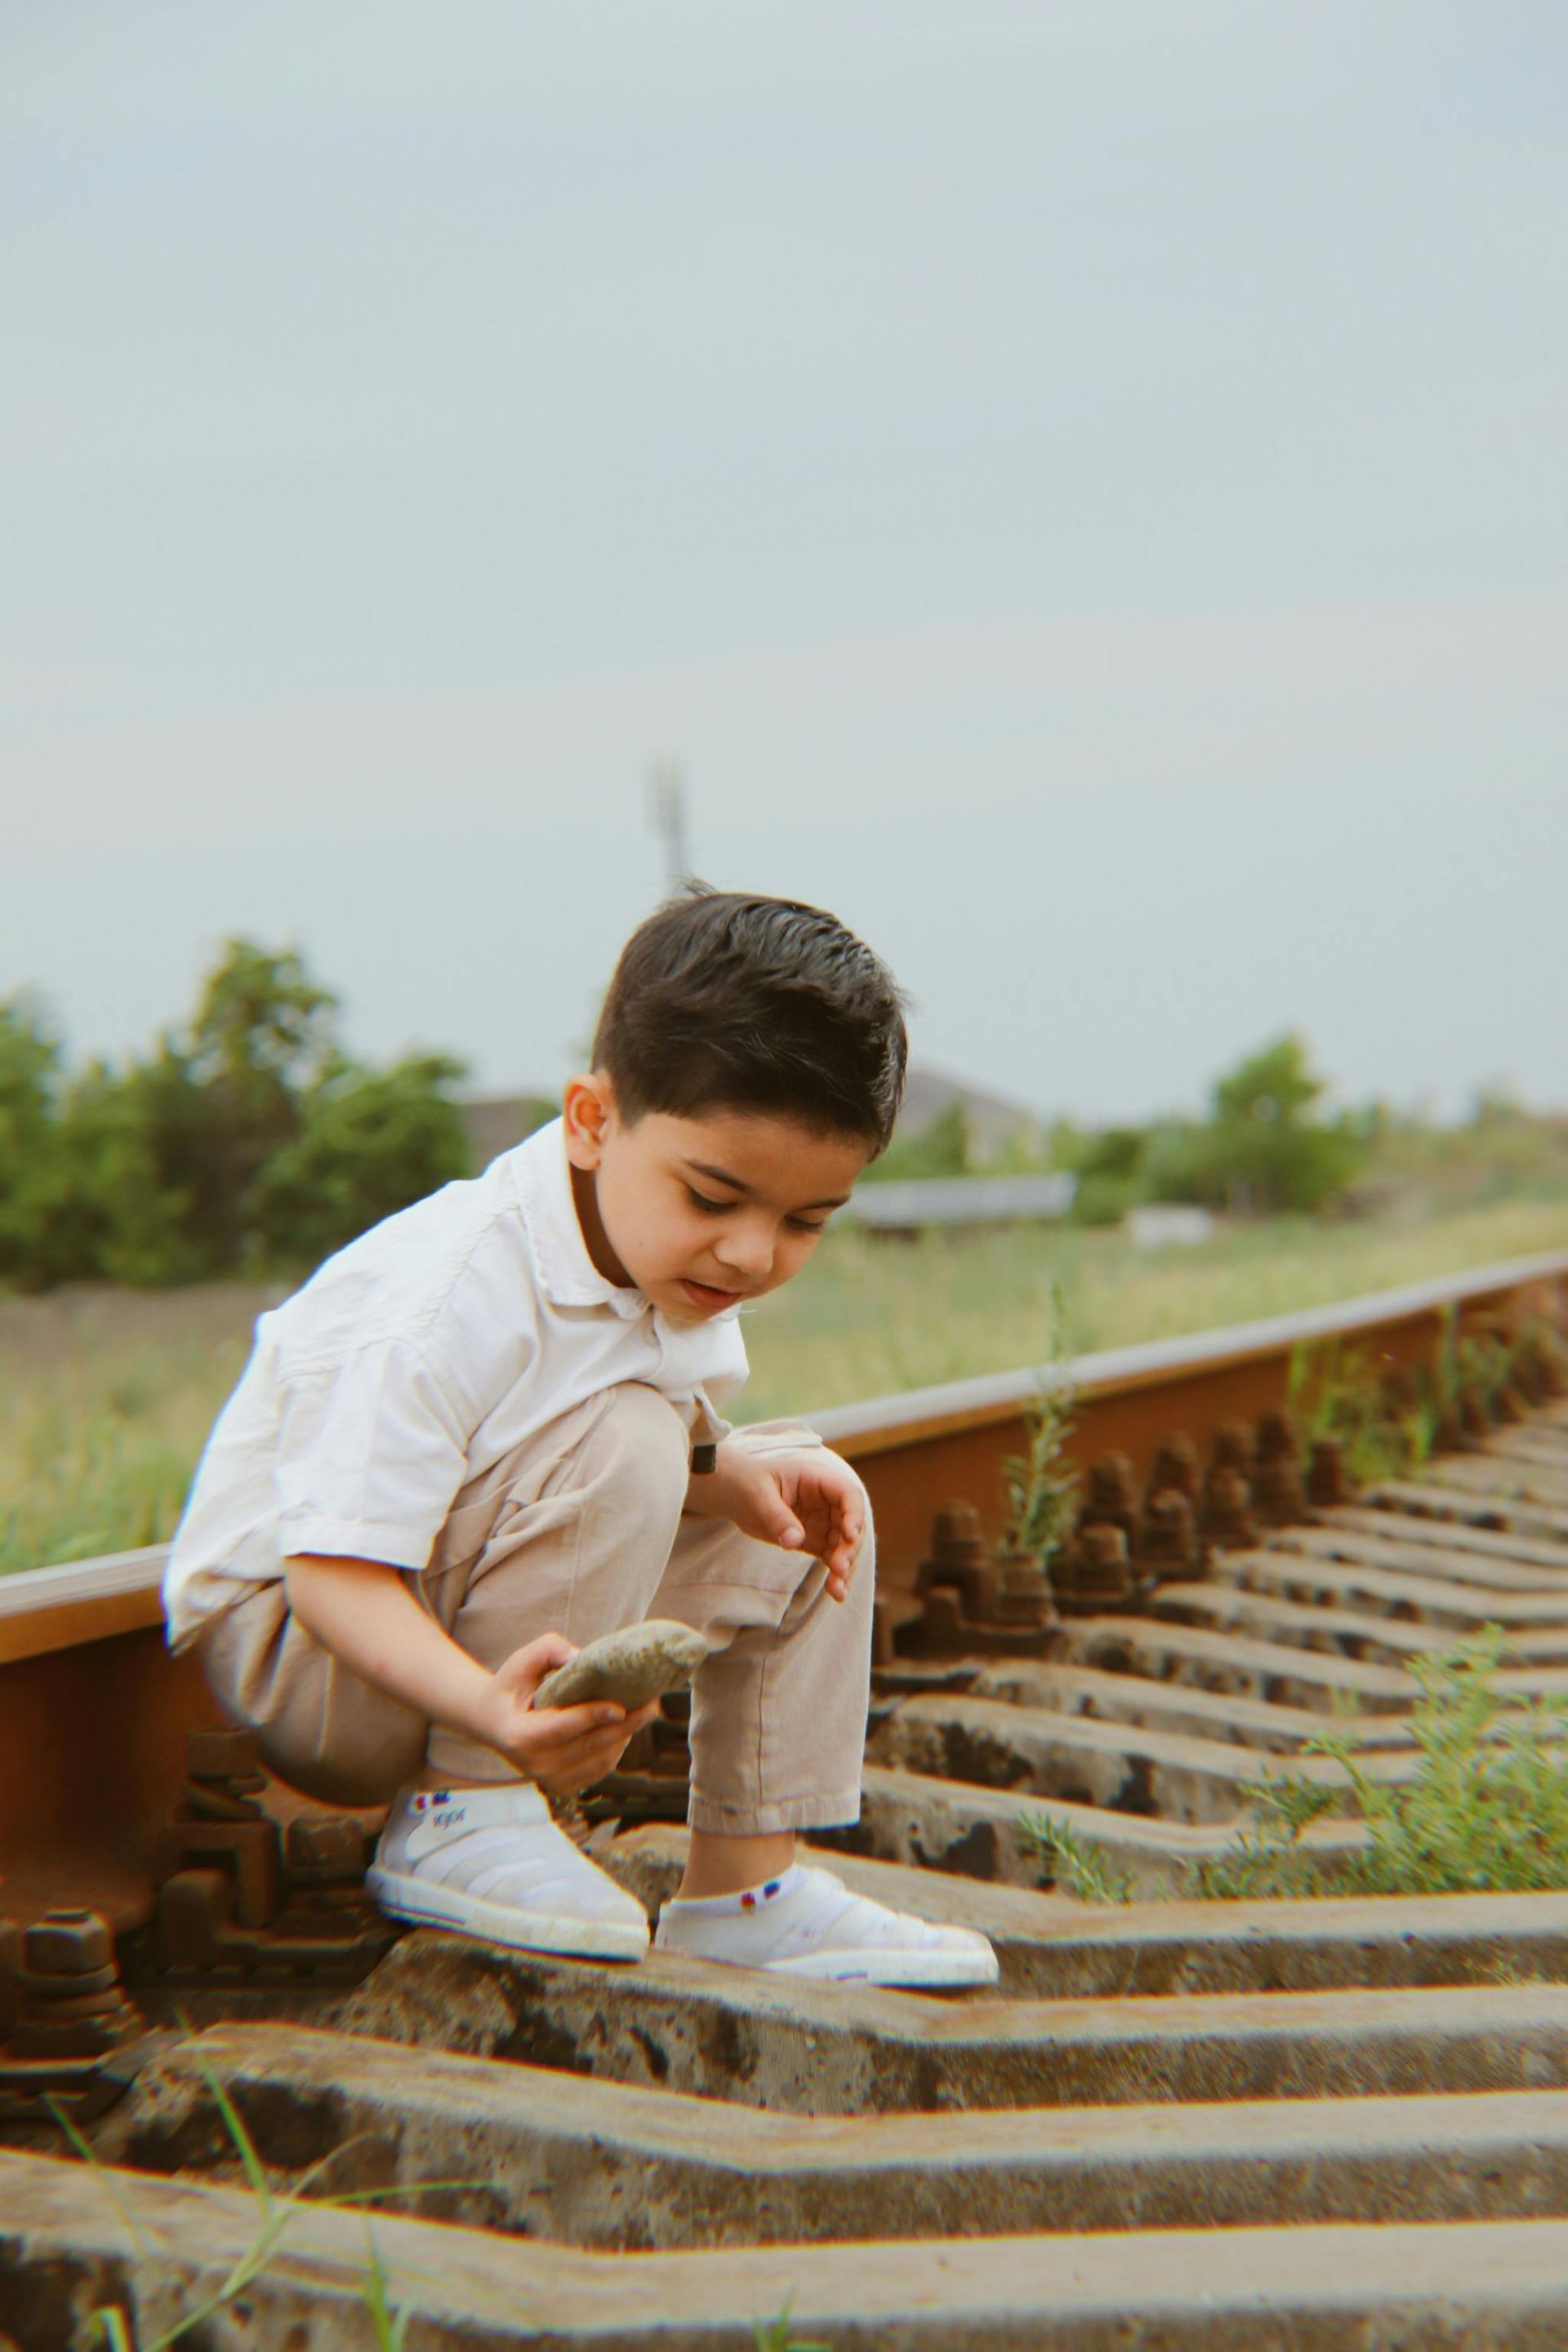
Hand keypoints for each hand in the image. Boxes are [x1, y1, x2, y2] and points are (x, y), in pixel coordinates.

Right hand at [472, 1632, 660, 1797]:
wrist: (492, 1722)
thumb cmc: (510, 1686)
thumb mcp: (520, 1661)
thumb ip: (548, 1650)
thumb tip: (578, 1657)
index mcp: (519, 1735)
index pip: (562, 1727)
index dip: (592, 1717)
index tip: (621, 1706)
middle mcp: (534, 1764)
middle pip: (589, 1746)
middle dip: (625, 1725)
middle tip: (652, 1704)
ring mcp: (548, 1779)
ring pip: (600, 1760)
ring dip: (625, 1737)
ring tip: (645, 1711)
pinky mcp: (562, 1785)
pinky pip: (599, 1769)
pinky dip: (616, 1748)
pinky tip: (625, 1728)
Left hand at [711, 1445, 866, 1602]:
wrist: (735, 1495)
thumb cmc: (748, 1484)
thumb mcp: (759, 1495)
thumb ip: (778, 1516)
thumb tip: (795, 1541)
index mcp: (818, 1480)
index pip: (848, 1495)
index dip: (854, 1515)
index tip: (850, 1535)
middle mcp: (827, 1502)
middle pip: (851, 1525)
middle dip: (849, 1548)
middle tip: (839, 1568)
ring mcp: (823, 1522)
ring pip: (845, 1546)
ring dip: (845, 1567)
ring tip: (837, 1589)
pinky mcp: (815, 1541)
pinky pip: (832, 1558)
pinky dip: (835, 1575)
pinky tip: (836, 1592)